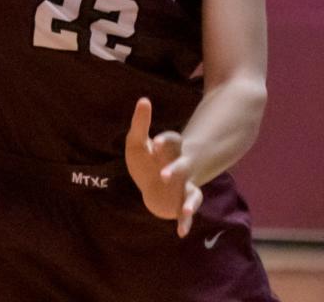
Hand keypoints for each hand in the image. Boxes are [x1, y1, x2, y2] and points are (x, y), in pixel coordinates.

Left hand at [125, 98, 202, 236]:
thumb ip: (140, 122)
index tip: (154, 142)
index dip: (163, 140)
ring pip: (193, 192)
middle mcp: (181, 166)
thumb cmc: (144, 158)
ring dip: (189, 202)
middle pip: (182, 166)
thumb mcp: (137, 140)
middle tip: (163, 176)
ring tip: (183, 211)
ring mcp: (185, 185)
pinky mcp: (183, 200)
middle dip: (175, 170)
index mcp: (170, 148)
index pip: (171, 140)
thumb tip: (144, 99)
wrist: (153, 183)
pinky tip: (180, 232)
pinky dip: (186, 221)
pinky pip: (188, 211)